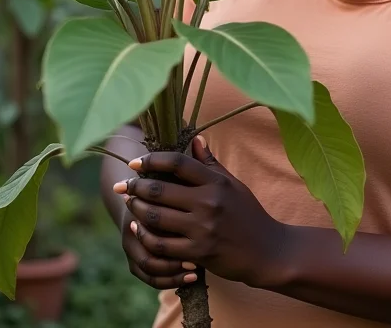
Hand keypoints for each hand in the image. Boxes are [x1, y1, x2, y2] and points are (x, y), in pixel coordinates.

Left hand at [113, 136, 286, 287]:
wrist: (266, 250)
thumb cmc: (248, 213)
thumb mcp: (233, 184)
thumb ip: (211, 163)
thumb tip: (196, 138)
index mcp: (217, 182)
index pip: (178, 163)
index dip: (153, 160)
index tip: (136, 162)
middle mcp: (208, 202)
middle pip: (161, 189)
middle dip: (136, 186)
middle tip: (124, 185)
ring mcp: (202, 228)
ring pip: (155, 217)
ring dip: (137, 209)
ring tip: (130, 204)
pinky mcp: (197, 252)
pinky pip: (161, 244)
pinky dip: (145, 236)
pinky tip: (139, 229)